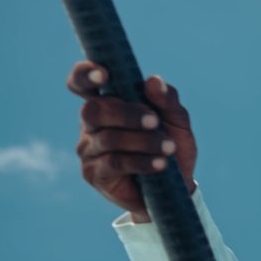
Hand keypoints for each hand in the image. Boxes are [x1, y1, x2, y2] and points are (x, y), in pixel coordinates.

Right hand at [67, 61, 196, 221]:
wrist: (178, 187)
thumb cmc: (173, 146)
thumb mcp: (178, 121)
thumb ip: (168, 100)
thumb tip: (153, 81)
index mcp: (109, 102)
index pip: (82, 83)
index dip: (85, 74)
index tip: (104, 74)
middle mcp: (93, 123)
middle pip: (93, 110)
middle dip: (126, 114)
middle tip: (154, 121)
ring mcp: (90, 149)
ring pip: (108, 138)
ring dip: (143, 141)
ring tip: (169, 148)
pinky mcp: (94, 173)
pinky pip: (114, 162)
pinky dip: (141, 161)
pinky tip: (161, 164)